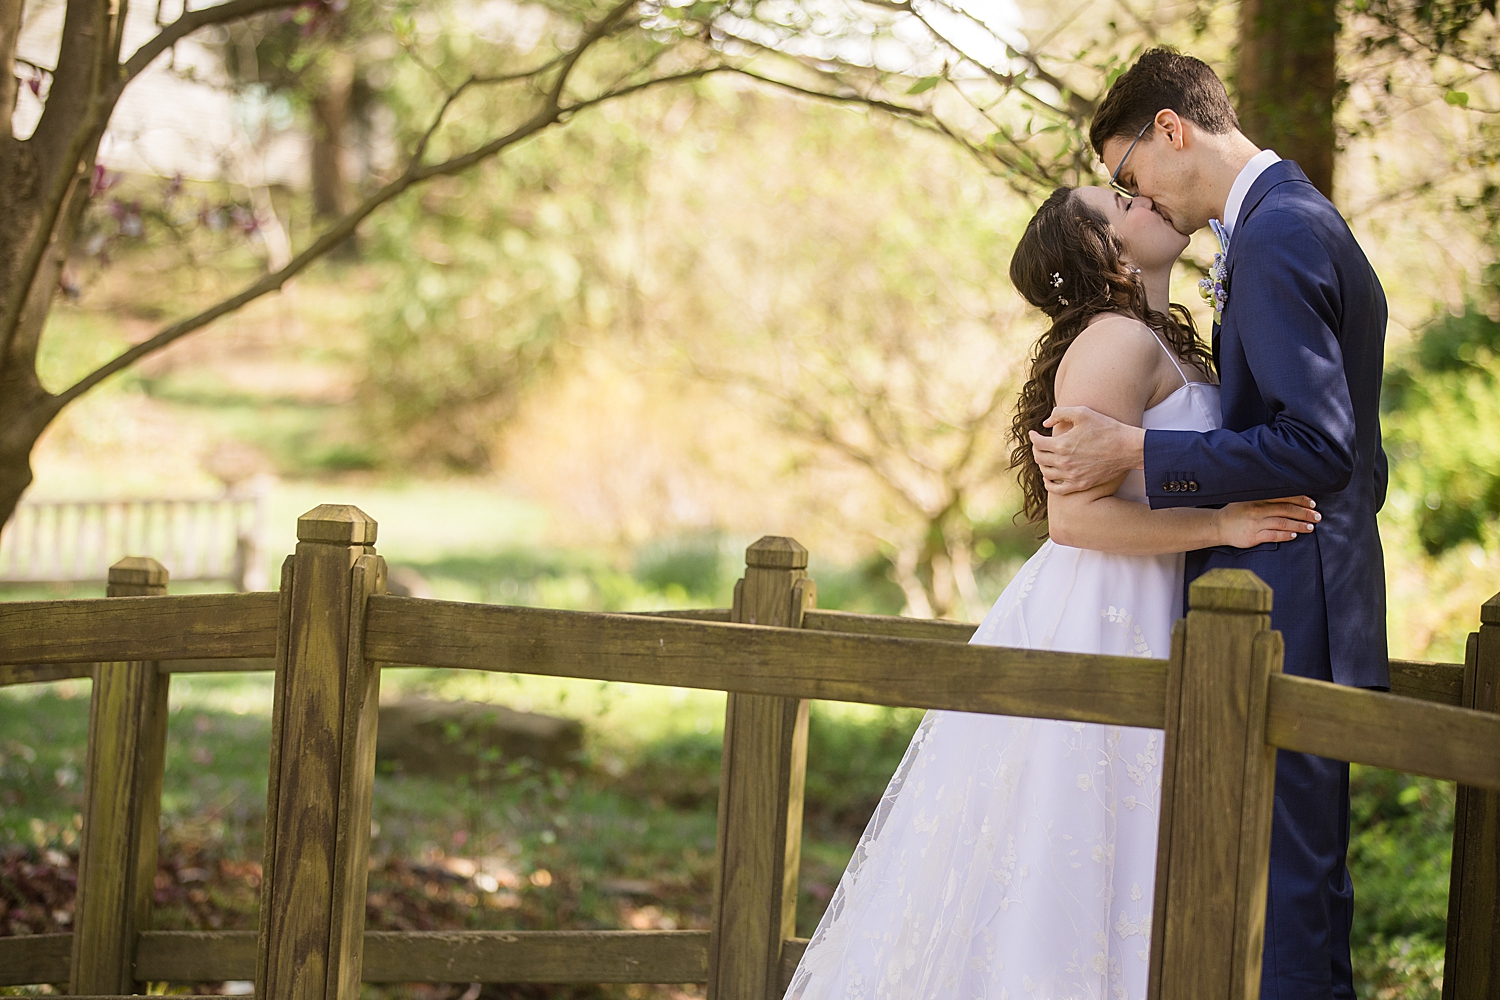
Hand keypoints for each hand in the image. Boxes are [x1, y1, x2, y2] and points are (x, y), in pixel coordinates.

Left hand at [1029, 406, 1146, 493]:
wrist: (1128, 448)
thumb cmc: (1106, 428)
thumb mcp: (1083, 413)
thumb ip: (1060, 413)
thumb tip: (1045, 423)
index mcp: (1062, 444)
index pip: (1037, 443)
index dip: (1033, 437)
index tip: (1034, 433)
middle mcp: (1064, 462)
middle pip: (1039, 458)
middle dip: (1036, 449)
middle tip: (1040, 444)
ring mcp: (1071, 476)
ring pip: (1046, 472)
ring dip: (1042, 464)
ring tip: (1046, 457)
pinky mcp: (1080, 485)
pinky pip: (1056, 489)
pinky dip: (1048, 483)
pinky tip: (1049, 477)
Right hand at [1216, 496, 1320, 547]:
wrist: (1218, 526)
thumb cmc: (1236, 512)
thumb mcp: (1248, 499)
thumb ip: (1265, 497)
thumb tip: (1288, 496)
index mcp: (1258, 498)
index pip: (1284, 497)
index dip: (1300, 500)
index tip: (1312, 503)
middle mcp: (1258, 509)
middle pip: (1286, 509)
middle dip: (1304, 513)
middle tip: (1317, 516)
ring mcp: (1256, 523)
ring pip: (1282, 523)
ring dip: (1299, 525)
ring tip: (1311, 527)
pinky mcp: (1253, 536)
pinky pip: (1273, 535)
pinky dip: (1285, 535)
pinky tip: (1294, 535)